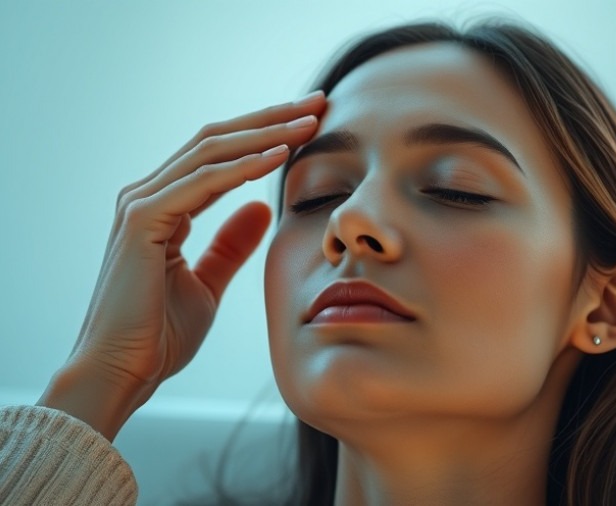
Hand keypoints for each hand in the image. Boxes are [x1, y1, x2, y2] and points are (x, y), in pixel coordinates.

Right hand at [40, 91, 325, 437]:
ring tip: (310, 121)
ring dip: (265, 132)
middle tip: (319, 103)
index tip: (312, 123)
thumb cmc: (159, 336)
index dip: (266, 134)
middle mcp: (149, 195)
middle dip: (272, 118)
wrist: (123, 374)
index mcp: (164, 206)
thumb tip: (261, 206)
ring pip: (211, 150)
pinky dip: (243, 167)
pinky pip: (201, 182)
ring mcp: (141, 204)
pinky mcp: (142, 221)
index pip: (220, 154)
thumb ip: (231, 244)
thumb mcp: (208, 282)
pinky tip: (280, 156)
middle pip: (217, 139)